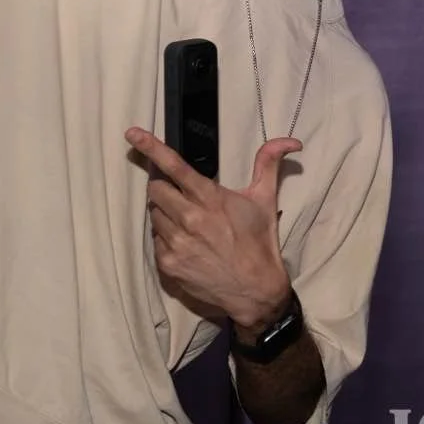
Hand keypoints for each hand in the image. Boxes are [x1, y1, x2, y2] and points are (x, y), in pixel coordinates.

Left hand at [128, 127, 296, 329]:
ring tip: (188, 223)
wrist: (255, 289)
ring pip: (154, 214)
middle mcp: (189, 218)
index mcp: (211, 198)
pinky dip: (166, 237)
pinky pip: (156, 240)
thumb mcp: (266, 199)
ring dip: (165, 213)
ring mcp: (176, 242)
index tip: (132, 134)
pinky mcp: (168, 263)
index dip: (151, 147)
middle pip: (155, 189)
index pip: (174, 166)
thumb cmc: (260, 241)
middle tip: (181, 196)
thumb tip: (291, 141)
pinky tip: (187, 243)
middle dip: (164, 187)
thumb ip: (270, 163)